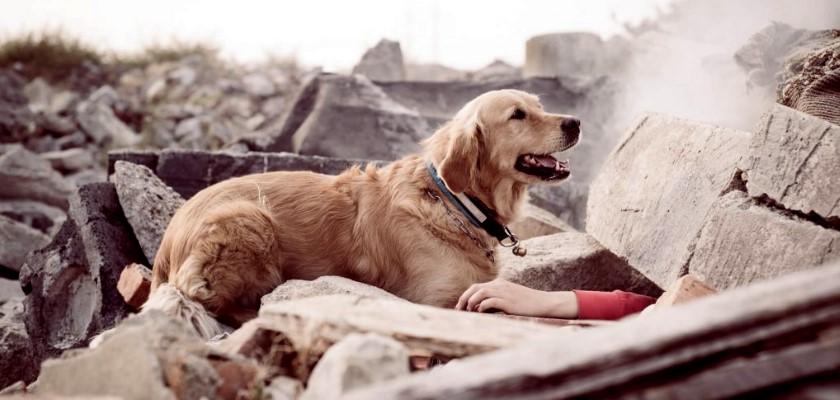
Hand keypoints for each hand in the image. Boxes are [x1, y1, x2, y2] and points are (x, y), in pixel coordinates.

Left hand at [454, 278, 578, 317]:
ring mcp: (504, 292)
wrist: (544, 303)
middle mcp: (500, 285)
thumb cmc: (527, 304)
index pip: (477, 286)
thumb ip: (496, 301)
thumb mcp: (510, 298)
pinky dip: (482, 306)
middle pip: (475, 288)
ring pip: (480, 292)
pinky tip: (480, 312)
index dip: (466, 296)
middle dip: (464, 298)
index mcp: (499, 283)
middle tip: (458, 310)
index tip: (460, 306)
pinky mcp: (508, 301)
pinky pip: (490, 301)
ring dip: (471, 302)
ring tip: (467, 312)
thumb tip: (480, 310)